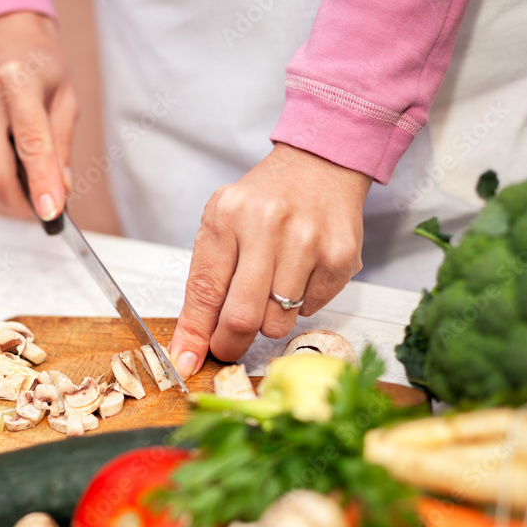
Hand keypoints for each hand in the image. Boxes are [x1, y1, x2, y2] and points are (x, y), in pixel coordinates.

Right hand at [0, 12, 76, 220]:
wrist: (0, 32)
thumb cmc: (39, 65)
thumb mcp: (66, 97)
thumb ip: (62, 146)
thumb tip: (59, 191)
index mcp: (18, 81)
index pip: (30, 144)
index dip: (41, 183)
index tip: (51, 213)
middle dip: (18, 201)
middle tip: (39, 208)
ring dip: (7, 185)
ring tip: (26, 167)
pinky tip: (4, 145)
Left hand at [169, 143, 371, 374]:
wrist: (320, 164)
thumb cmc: (264, 201)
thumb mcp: (222, 225)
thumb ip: (205, 281)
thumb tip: (191, 343)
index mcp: (227, 217)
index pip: (204, 291)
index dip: (194, 335)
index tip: (187, 362)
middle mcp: (267, 226)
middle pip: (242, 317)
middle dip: (230, 343)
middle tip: (227, 346)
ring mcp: (307, 242)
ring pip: (278, 322)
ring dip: (269, 319)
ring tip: (272, 287)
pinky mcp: (340, 256)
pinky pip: (311, 310)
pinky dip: (301, 304)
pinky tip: (300, 272)